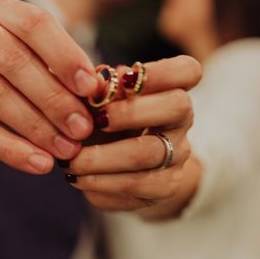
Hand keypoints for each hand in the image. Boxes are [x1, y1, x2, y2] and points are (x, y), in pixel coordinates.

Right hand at [0, 0, 99, 173]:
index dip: (65, 57)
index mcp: (1, 10)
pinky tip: (38, 163)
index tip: (91, 89)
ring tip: (65, 150)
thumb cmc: (16, 67)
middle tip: (82, 129)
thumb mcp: (42, 58)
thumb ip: (66, 71)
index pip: (34, 25)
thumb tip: (97, 93)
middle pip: (14, 63)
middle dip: (54, 100)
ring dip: (36, 128)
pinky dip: (11, 149)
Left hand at [63, 55, 202, 219]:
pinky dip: (102, 183)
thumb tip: (94, 85)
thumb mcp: (101, 102)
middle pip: (177, 106)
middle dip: (130, 112)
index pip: (188, 71)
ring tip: (71, 161)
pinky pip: (136, 186)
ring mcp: (178, 155)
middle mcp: (182, 120)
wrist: (121, 168)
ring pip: (148, 153)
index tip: (125, 77)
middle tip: (95, 121)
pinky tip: (78, 179)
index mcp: (171, 88)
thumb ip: (98, 90)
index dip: (162, 71)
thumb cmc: (107, 121)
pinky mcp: (166, 187)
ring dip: (104, 157)